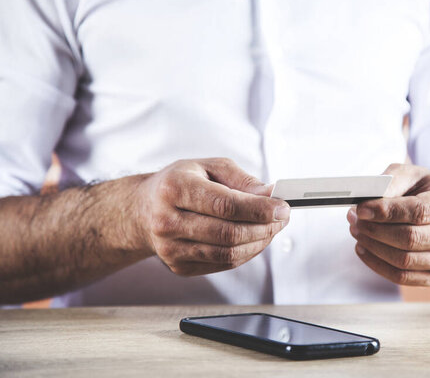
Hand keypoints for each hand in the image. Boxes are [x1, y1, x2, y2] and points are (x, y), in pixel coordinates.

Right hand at [135, 158, 289, 275]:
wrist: (143, 210)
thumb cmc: (181, 183)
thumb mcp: (209, 167)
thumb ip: (241, 180)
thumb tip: (270, 195)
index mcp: (175, 188)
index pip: (225, 205)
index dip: (259, 209)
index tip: (283, 207)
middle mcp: (167, 221)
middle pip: (229, 233)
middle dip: (264, 227)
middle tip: (282, 218)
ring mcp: (170, 248)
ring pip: (228, 253)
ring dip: (259, 242)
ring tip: (271, 228)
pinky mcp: (178, 267)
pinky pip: (223, 264)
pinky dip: (246, 252)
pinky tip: (254, 239)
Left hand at [347, 164, 429, 285]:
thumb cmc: (424, 190)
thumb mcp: (410, 175)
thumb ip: (390, 182)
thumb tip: (368, 202)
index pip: (420, 211)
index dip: (387, 212)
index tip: (361, 209)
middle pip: (411, 238)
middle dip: (376, 230)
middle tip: (354, 220)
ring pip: (405, 260)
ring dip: (373, 247)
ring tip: (357, 231)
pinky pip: (403, 277)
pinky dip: (376, 264)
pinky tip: (363, 249)